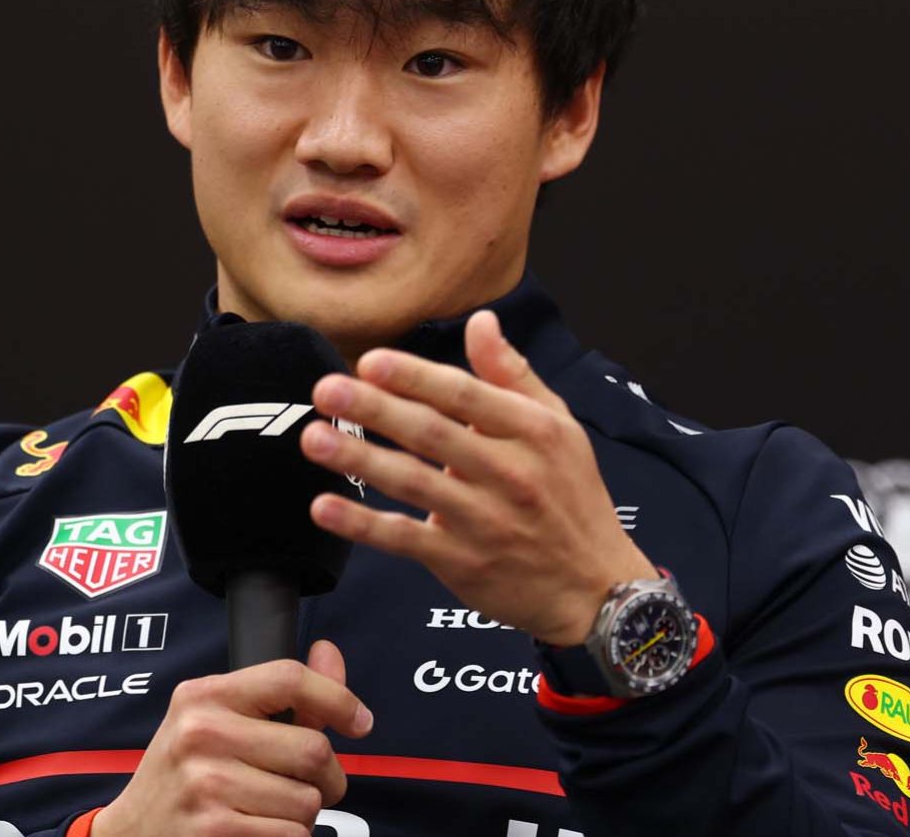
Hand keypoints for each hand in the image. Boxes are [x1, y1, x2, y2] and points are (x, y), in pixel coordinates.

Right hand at [93, 640, 371, 836]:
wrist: (130, 834)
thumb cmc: (183, 774)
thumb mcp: (216, 720)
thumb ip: (280, 692)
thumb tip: (328, 652)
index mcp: (203, 696)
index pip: (289, 678)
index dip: (338, 699)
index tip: (359, 722)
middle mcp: (201, 734)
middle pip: (312, 748)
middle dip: (329, 777)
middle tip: (312, 786)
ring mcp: (206, 784)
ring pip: (308, 801)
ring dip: (304, 814)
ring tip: (270, 810)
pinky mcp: (215, 830)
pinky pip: (292, 835)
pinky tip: (256, 830)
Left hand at [301, 310, 656, 645]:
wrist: (595, 588)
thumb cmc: (572, 498)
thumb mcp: (559, 428)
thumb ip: (513, 374)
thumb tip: (480, 320)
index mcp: (534, 432)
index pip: (466, 395)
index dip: (415, 377)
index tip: (371, 361)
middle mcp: (510, 473)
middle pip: (432, 434)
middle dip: (375, 410)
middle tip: (326, 389)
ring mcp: (485, 521)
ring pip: (413, 483)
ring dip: (358, 459)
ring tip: (314, 438)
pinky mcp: (463, 563)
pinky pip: (405, 540)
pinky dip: (363, 524)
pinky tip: (324, 506)